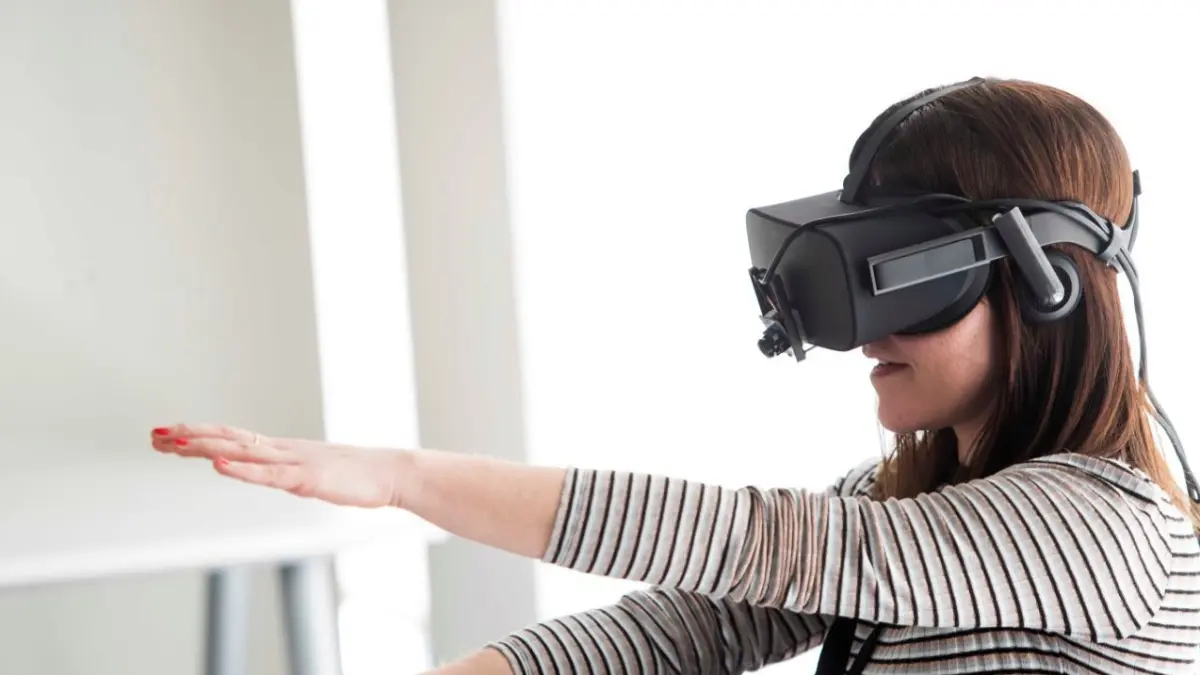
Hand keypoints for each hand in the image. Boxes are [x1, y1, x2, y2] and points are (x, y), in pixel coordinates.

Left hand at [150, 424, 409, 508]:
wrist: (390, 472)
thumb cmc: (356, 476)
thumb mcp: (312, 474)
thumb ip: (287, 472)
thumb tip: (269, 474)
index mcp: (281, 450)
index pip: (232, 438)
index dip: (198, 434)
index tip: (168, 432)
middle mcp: (282, 451)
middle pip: (228, 440)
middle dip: (189, 437)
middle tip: (155, 434)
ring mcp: (293, 463)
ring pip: (242, 452)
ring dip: (206, 448)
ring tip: (175, 443)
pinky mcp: (306, 479)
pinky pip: (269, 475)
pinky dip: (242, 470)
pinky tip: (219, 466)